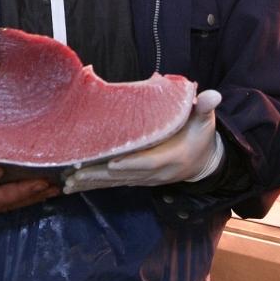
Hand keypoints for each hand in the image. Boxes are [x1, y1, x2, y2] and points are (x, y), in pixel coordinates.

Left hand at [62, 90, 224, 194]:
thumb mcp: (205, 122)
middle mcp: (154, 173)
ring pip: (114, 182)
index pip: (147, 162)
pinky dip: (94, 185)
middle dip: (98, 174)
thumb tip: (211, 95)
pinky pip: (113, 184)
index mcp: (170, 157)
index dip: (130, 163)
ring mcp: (144, 179)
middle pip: (123, 175)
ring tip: (68, 182)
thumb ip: (204, 109)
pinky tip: (74, 186)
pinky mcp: (136, 179)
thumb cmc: (200, 137)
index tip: (111, 162)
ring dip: (91, 182)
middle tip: (74, 172)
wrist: (203, 164)